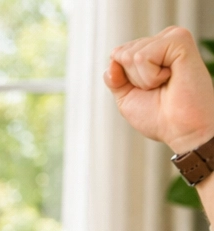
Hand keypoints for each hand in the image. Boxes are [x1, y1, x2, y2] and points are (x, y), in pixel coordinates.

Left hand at [106, 26, 213, 152]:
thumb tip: (112, 57)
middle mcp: (162, 41)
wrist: (182, 129)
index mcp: (151, 51)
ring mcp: (171, 38)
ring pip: (130, 56)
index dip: (124, 80)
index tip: (147, 90)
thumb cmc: (159, 117)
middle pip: (121, 54)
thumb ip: (114, 78)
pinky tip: (171, 78)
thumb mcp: (126, 98)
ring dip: (143, 80)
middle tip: (158, 89)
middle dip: (133, 80)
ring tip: (165, 84)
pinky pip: (142, 57)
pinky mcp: (179, 39)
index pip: (116, 56)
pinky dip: (150, 76)